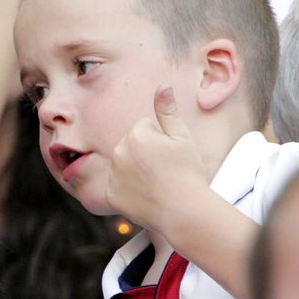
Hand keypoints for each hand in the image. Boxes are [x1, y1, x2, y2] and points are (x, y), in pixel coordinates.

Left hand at [106, 85, 209, 232]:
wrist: (185, 212)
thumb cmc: (187, 172)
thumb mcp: (182, 138)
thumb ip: (168, 111)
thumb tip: (163, 86)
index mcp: (135, 135)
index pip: (143, 128)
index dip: (160, 141)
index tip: (169, 156)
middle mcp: (118, 152)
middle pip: (130, 145)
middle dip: (144, 154)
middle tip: (163, 171)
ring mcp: (112, 175)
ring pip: (123, 166)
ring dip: (135, 172)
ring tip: (156, 184)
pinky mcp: (110, 195)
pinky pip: (118, 187)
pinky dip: (129, 191)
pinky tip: (146, 197)